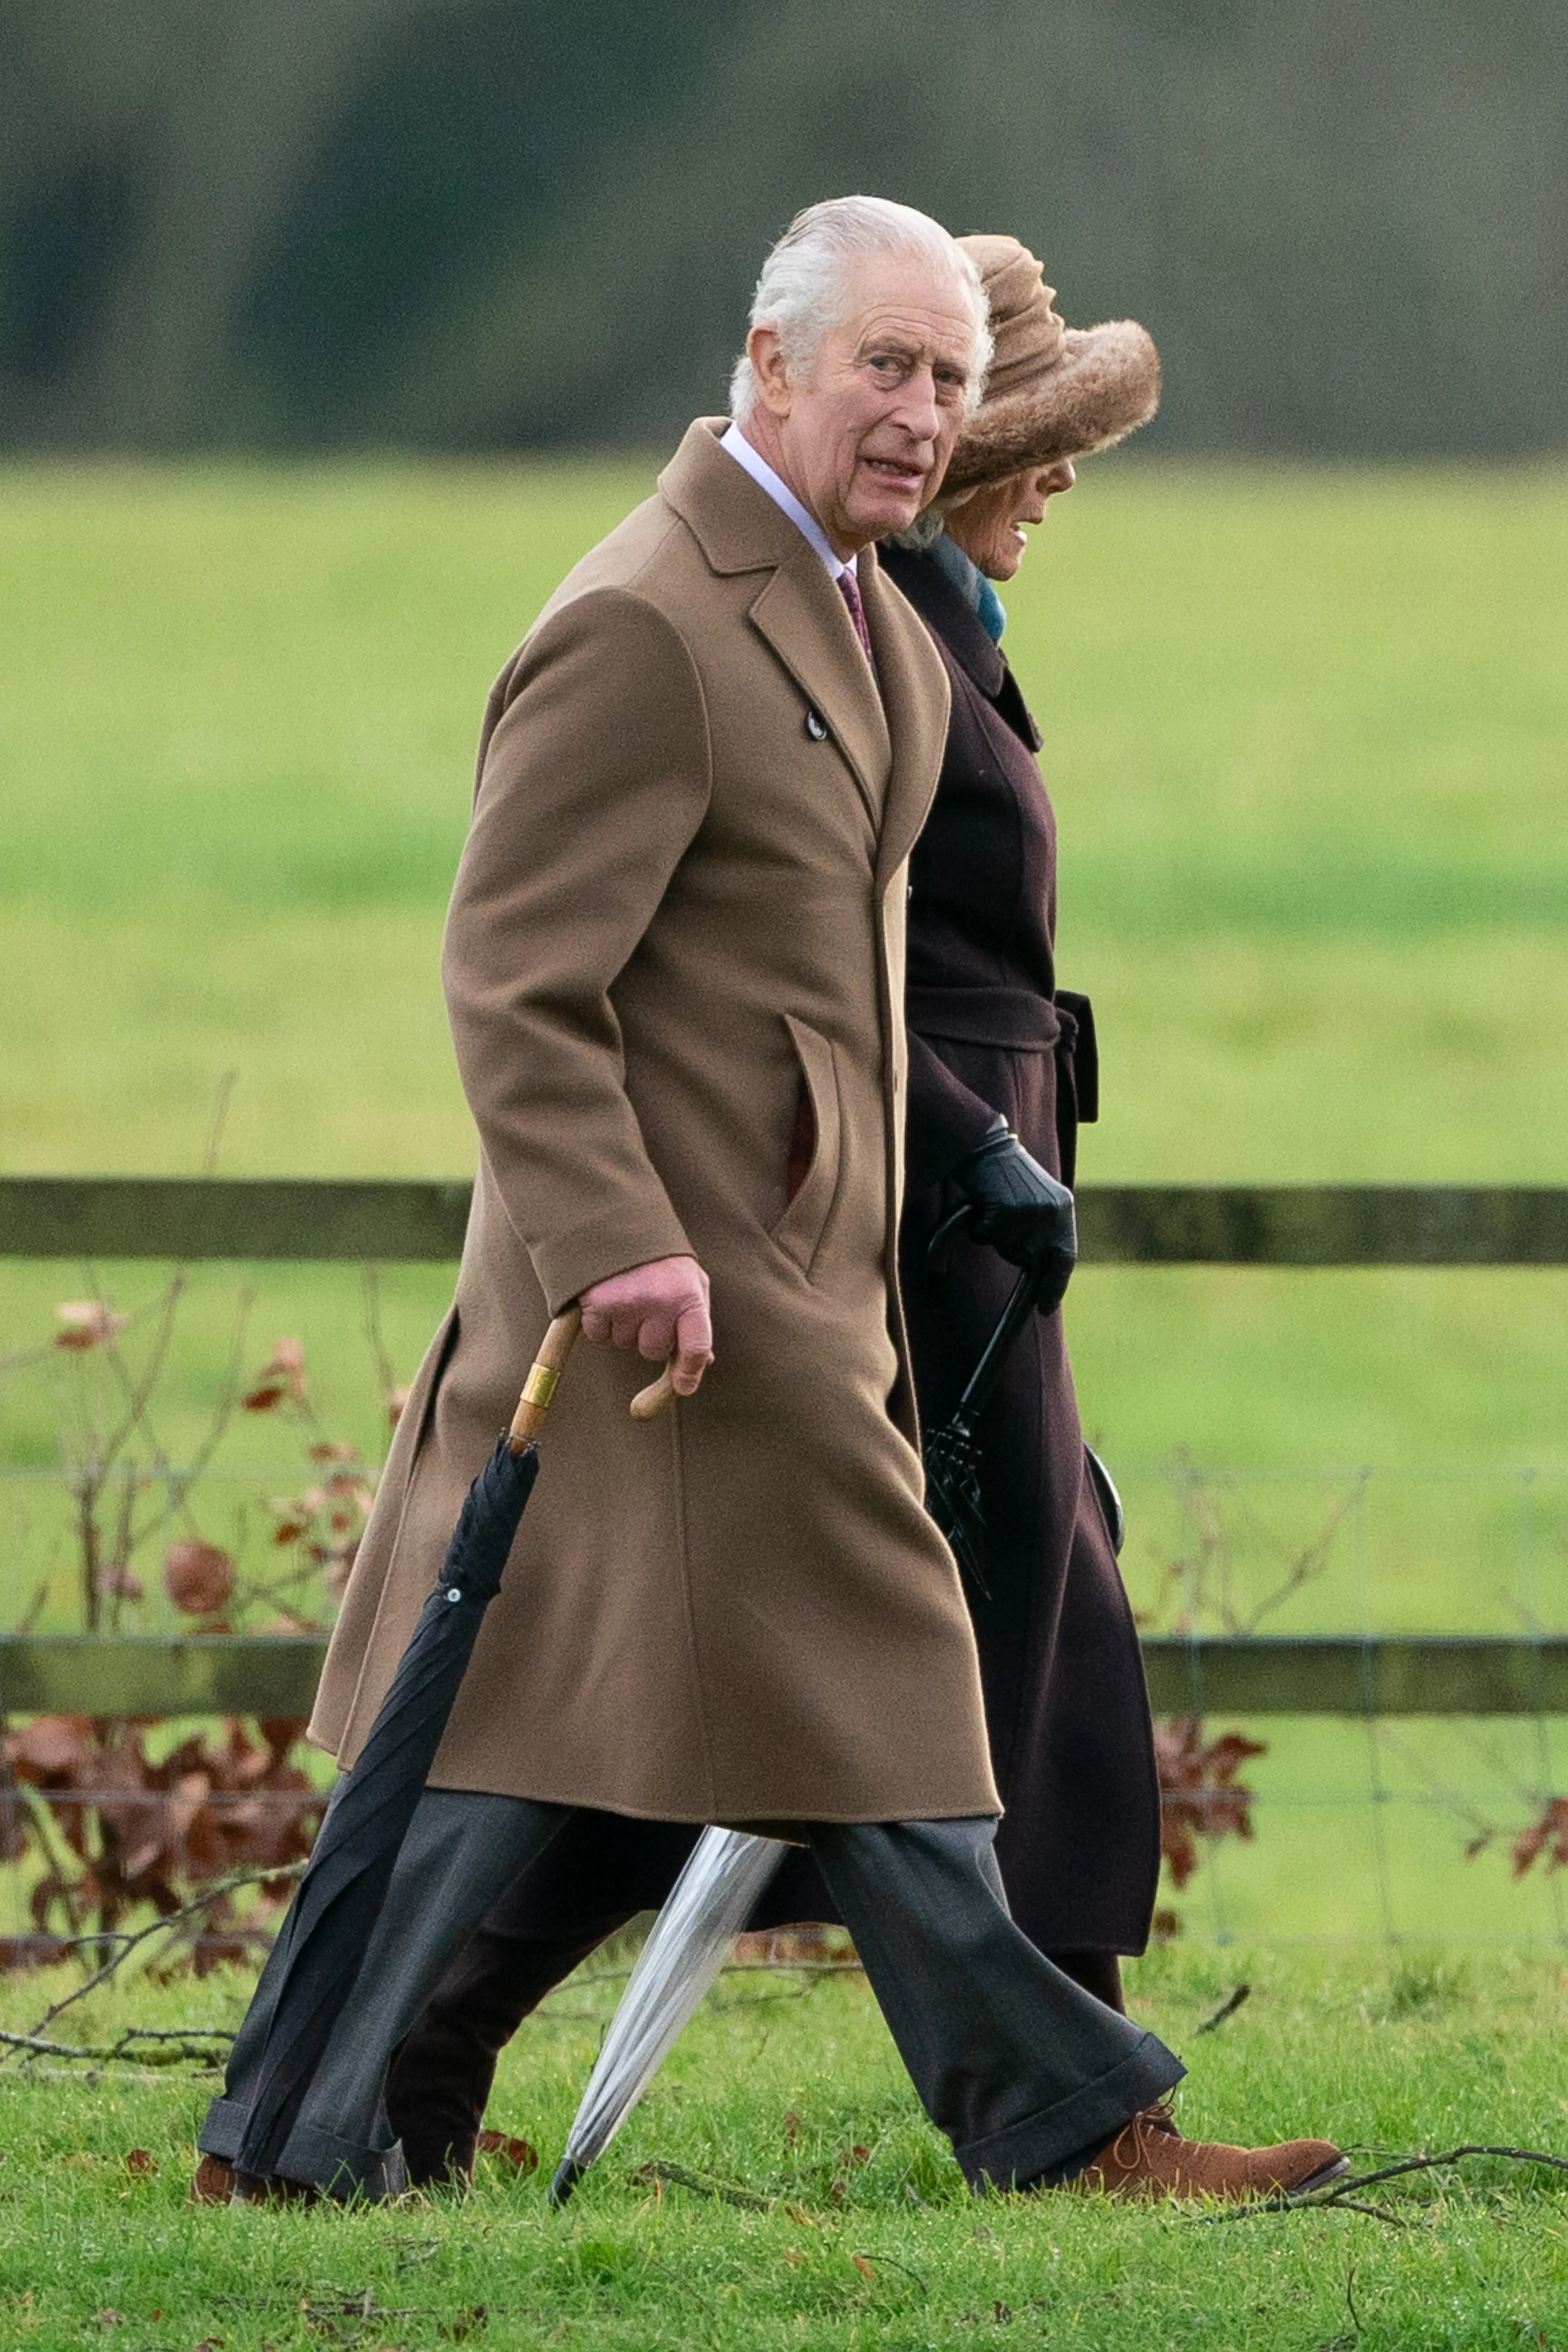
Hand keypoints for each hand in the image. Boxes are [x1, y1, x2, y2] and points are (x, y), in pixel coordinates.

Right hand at [578, 1255, 713, 1395]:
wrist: (615, 1220)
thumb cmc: (659, 1258)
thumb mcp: (689, 1281)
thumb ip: (696, 1319)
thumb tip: (703, 1363)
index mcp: (689, 1296)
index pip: (696, 1348)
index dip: (689, 1373)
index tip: (683, 1386)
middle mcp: (660, 1303)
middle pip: (653, 1351)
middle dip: (649, 1337)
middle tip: (646, 1307)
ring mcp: (628, 1304)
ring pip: (624, 1344)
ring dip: (623, 1328)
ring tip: (626, 1293)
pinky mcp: (597, 1304)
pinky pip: (599, 1336)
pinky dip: (600, 1324)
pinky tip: (607, 1297)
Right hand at [954, 1119, 1076, 1309]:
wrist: (987, 1146)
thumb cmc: (1007, 1176)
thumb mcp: (1039, 1198)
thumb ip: (1046, 1229)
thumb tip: (1038, 1267)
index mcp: (1064, 1208)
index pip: (1065, 1257)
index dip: (1055, 1285)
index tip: (1045, 1307)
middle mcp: (1052, 1211)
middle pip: (1030, 1257)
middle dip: (1013, 1250)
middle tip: (1004, 1222)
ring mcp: (1030, 1210)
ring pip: (1008, 1248)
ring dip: (996, 1237)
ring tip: (995, 1208)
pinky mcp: (1005, 1208)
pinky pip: (986, 1236)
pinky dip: (979, 1227)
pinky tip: (983, 1205)